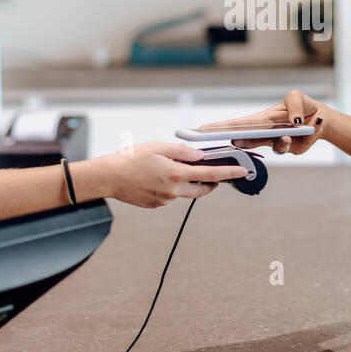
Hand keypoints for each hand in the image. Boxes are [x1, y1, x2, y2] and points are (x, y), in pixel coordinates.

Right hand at [92, 141, 248, 208]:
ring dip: (188, 182)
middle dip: (211, 181)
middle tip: (213, 173)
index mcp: (176, 174)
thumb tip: (199, 156)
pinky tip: (157, 177)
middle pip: (202, 189)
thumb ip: (182, 151)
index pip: (210, 174)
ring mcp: (165, 200)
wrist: (108, 177)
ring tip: (173, 169)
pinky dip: (172, 186)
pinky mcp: (156, 205)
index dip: (228, 173)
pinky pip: (171, 196)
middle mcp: (173, 191)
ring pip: (185, 192)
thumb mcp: (158, 147)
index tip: (241, 172)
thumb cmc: (130, 158)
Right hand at [198, 90, 329, 154]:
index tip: (203, 129)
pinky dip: (283, 145)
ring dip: (265, 143)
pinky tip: (290, 137)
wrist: (320, 121)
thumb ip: (294, 105)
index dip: (221, 127)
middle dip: (229, 138)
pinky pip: (279, 150)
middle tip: (217, 138)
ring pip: (259, 145)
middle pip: (241, 136)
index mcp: (261, 117)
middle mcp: (263, 130)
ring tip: (282, 136)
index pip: (238, 123)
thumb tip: (292, 121)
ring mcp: (272, 141)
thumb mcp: (298, 97)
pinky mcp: (285, 149)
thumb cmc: (304, 106)